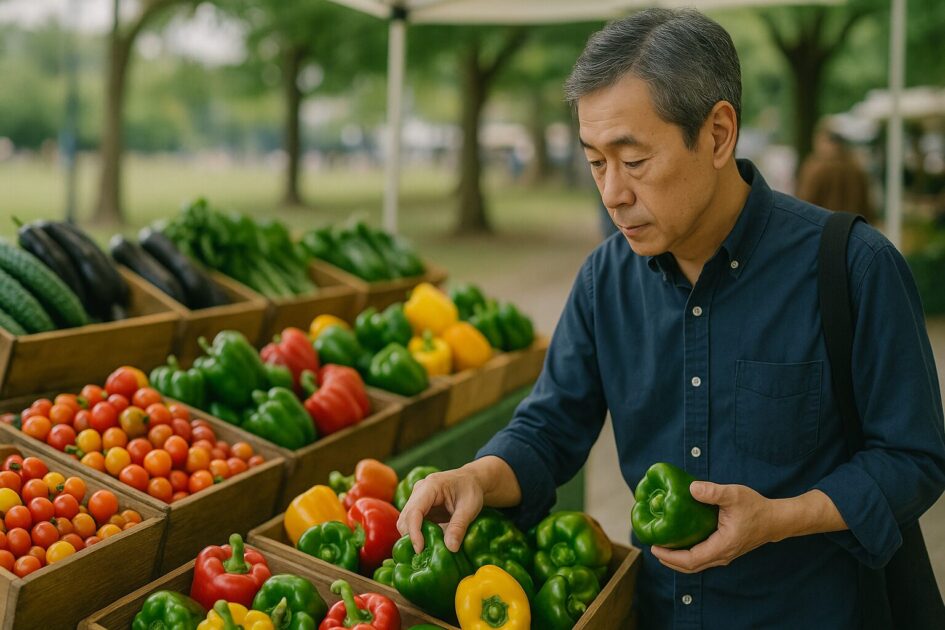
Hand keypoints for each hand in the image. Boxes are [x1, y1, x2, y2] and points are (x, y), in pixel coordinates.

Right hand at [396, 468, 484, 553]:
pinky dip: (417, 535)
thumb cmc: (471, 490)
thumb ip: (459, 527)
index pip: (415, 511)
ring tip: (427, 550)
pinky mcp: (419, 507)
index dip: (414, 532)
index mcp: (430, 486)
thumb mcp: (469, 508)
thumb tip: (451, 548)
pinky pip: (412, 523)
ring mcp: (417, 498)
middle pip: (406, 517)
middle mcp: (419, 491)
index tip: (419, 549)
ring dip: (412, 537)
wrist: (471, 480)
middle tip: (424, 554)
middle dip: (411, 537)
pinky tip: (427, 543)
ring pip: (405, 521)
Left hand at [650, 481, 780, 573]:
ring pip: (696, 564)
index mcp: (722, 546)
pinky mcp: (724, 550)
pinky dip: (686, 555)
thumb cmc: (755, 507)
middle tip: (652, 547)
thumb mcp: (734, 495)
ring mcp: (724, 555)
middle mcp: (722, 555)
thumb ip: (713, 492)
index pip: (691, 560)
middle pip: (690, 567)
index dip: (671, 557)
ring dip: (677, 559)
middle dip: (669, 560)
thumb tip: (691, 488)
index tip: (655, 548)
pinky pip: (701, 558)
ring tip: (661, 547)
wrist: (775, 520)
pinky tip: (678, 543)